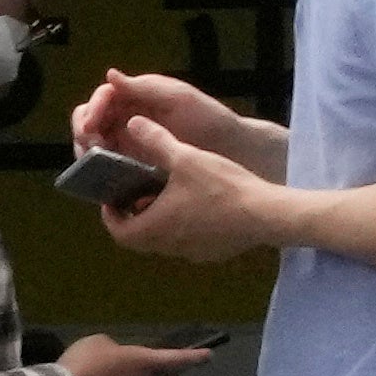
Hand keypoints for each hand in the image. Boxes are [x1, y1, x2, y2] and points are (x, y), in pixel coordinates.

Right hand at [59, 333, 213, 375]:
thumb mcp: (99, 342)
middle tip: (169, 365)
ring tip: (114, 371)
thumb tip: (116, 358)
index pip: (177, 360)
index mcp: (143, 363)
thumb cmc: (85, 361)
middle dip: (170, 373)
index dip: (194, 358)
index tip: (209, 356)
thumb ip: (114, 348)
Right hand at [76, 69, 240, 156]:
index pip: (102, 98)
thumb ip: (144, 88)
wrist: (231, 149)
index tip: (91, 126)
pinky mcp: (135, 165)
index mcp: (135, 96)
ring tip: (93, 165)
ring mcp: (130, 142)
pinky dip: (102, 172)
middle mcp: (127, 117)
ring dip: (88, 153)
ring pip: (95, 145)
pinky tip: (104, 179)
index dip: (92, 110)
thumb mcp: (178, 98)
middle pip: (90, 121)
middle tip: (90, 148)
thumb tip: (110, 76)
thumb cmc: (208, 117)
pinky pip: (109, 168)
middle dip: (84, 132)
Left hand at [94, 127, 277, 264]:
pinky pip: (187, 243)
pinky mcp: (211, 253)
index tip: (113, 198)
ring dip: (158, 223)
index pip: (119, 231)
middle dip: (133, 218)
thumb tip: (133, 122)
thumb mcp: (186, 157)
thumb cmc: (221, 187)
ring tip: (164, 196)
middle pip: (139, 239)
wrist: (265, 214)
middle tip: (134, 195)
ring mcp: (191, 253)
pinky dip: (181, 228)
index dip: (111, 216)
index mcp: (156, 226)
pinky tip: (195, 206)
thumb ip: (157, 140)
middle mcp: (169, 245)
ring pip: (163, 241)